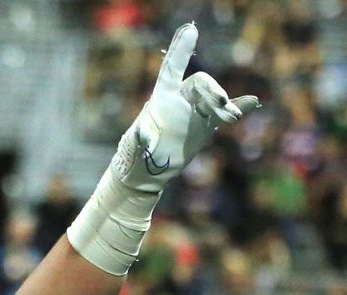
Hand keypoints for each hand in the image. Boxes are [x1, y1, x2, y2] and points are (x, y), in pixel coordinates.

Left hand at [111, 23, 260, 192]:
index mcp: (161, 97)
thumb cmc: (136, 154)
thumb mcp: (135, 146)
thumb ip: (140, 139)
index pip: (172, 67)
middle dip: (213, 91)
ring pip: (215, 97)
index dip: (181, 49)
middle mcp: (180, 99)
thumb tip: (143, 134)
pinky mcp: (206, 125)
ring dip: (225, 104)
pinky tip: (252, 103)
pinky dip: (239, 107)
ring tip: (230, 117)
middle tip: (221, 105)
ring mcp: (195, 111)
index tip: (191, 30)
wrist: (148, 170)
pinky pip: (225, 112)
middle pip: (201, 83)